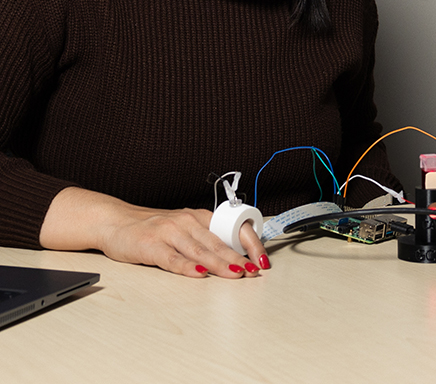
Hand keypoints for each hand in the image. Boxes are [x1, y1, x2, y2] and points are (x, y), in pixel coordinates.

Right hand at [39, 186, 269, 278]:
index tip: (262, 259)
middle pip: (218, 242)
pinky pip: (173, 258)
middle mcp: (187, 222)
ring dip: (220, 263)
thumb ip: (204, 239)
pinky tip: (199, 274)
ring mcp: (169, 233)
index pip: (230, 228)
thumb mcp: (183, 228)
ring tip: (236, 273)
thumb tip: (234, 255)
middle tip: (255, 271)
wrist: (117, 222)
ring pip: (200, 250)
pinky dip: (187, 267)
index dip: (249, 243)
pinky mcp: (152, 246)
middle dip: (239, 258)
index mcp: (199, 217)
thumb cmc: (153, 228)